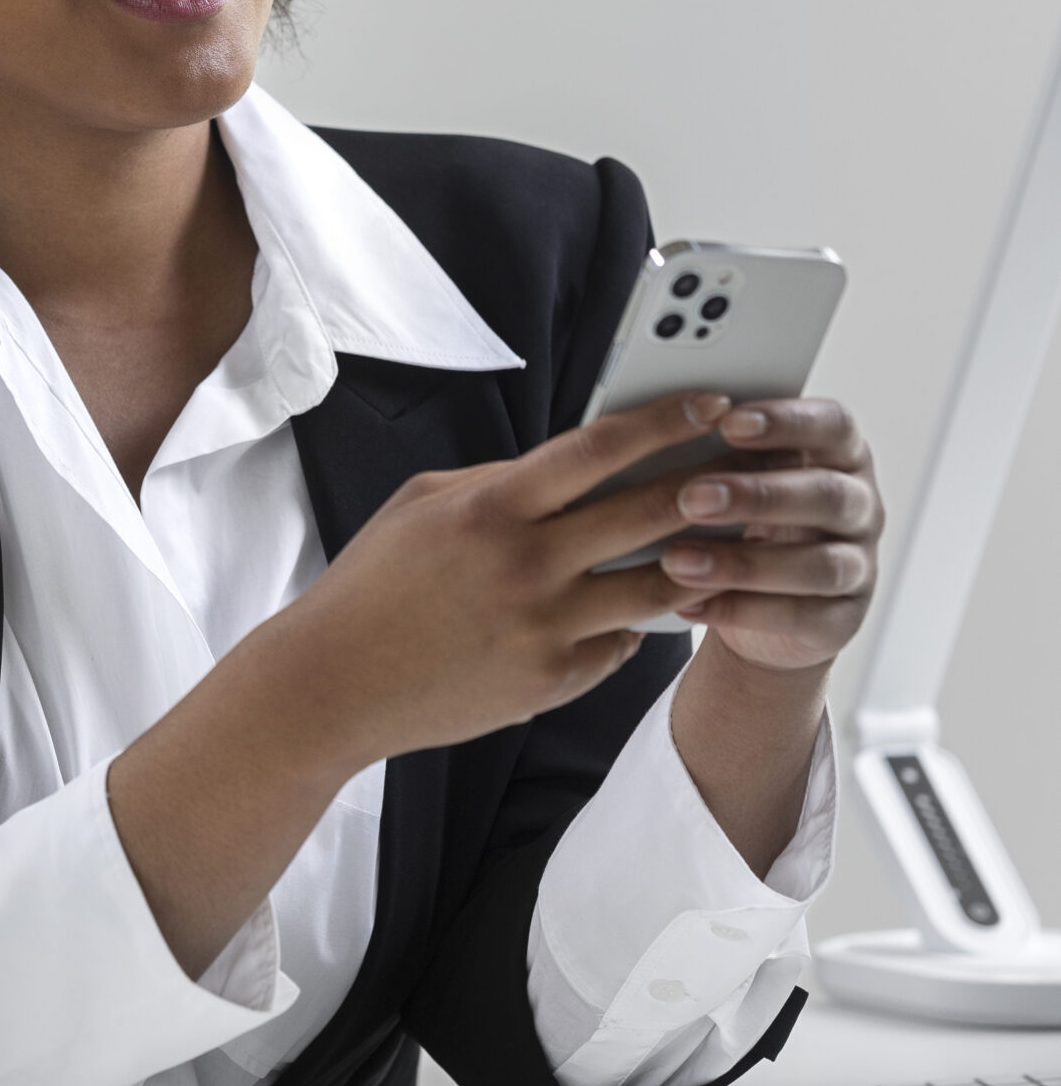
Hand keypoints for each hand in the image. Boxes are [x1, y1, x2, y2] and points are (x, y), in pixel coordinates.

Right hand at [112, 389, 730, 975]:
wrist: (332, 684)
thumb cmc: (374, 585)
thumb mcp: (424, 505)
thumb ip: (500, 482)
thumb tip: (571, 466)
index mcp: (493, 508)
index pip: (600, 449)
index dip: (665, 421)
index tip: (713, 402)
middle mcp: (526, 565)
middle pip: (648, 514)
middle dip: (709, 483)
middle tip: (753, 465)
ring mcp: (543, 629)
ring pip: (655, 588)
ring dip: (695, 561)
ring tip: (723, 541)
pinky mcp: (550, 683)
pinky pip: (621, 646)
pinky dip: (635, 626)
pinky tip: (644, 610)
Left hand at [659, 398, 882, 673]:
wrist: (762, 606)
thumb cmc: (747, 518)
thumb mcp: (743, 477)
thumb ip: (726, 453)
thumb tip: (666, 425)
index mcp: (842, 456)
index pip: (833, 425)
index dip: (787, 421)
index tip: (727, 422)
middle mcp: (861, 507)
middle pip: (826, 495)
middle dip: (758, 496)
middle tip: (692, 498)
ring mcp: (860, 567)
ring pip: (818, 565)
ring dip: (743, 564)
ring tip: (677, 561)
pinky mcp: (843, 621)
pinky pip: (801, 618)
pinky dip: (742, 612)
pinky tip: (690, 604)